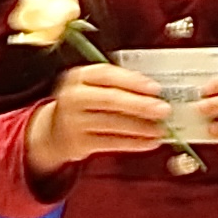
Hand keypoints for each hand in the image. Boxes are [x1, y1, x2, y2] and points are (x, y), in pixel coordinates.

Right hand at [22, 63, 156, 175]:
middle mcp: (73, 97)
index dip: (132, 81)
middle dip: (140, 105)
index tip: (155, 88)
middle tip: (163, 109)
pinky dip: (133, 143)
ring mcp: (73, 121)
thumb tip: (153, 92)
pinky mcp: (78, 143)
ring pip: (112, 123)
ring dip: (140, 127)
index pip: (106, 75)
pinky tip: (148, 142)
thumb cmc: (84, 104)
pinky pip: (111, 143)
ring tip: (160, 129)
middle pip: (110, 99)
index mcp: (78, 76)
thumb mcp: (93, 86)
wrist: (54, 131)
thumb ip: (118, 84)